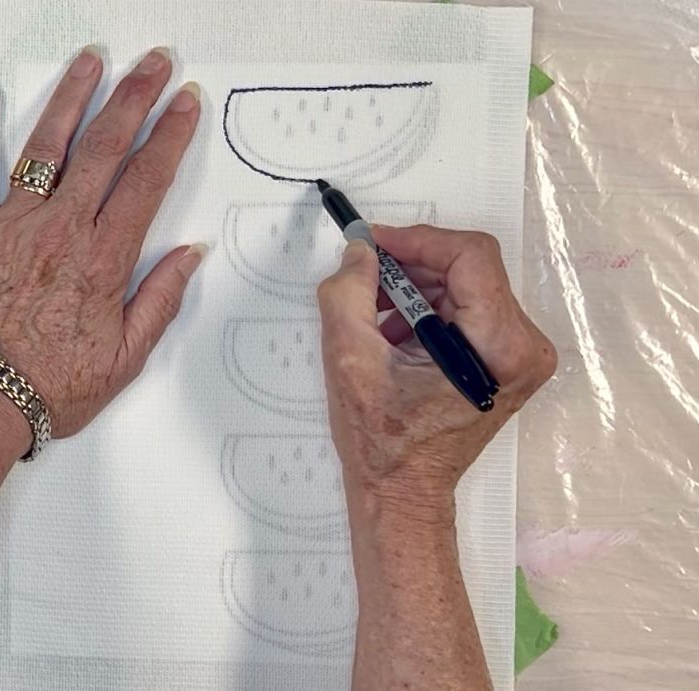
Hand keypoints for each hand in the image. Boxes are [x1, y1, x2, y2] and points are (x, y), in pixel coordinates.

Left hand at [0, 47, 203, 440]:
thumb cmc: (54, 385)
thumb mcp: (127, 357)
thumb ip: (160, 299)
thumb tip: (190, 254)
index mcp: (102, 259)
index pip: (146, 180)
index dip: (171, 135)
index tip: (186, 102)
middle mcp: (60, 230)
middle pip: (104, 147)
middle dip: (134, 97)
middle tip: (155, 62)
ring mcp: (14, 224)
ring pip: (46, 145)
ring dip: (72, 96)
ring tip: (92, 59)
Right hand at [317, 225, 555, 518]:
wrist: (404, 491)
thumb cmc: (383, 441)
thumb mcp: (350, 360)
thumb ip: (348, 293)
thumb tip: (360, 251)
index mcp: (500, 347)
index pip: (470, 256)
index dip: (417, 241)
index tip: (374, 244)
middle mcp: (524, 345)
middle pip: (467, 267)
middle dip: (410, 267)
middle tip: (364, 278)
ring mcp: (519, 351)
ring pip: (463, 283)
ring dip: (413, 288)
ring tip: (373, 315)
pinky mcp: (504, 356)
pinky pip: (465, 305)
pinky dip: (424, 307)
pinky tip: (391, 331)